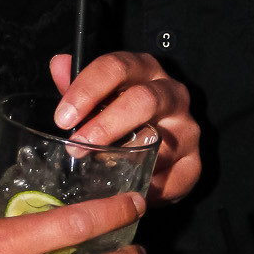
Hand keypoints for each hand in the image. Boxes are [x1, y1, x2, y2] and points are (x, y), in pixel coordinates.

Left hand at [48, 50, 200, 202]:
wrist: (158, 146)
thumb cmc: (121, 114)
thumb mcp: (99, 96)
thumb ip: (79, 83)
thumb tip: (59, 65)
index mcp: (144, 70)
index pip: (118, 67)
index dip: (87, 89)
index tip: (63, 117)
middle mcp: (171, 94)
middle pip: (144, 100)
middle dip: (106, 125)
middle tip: (76, 147)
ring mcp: (187, 129)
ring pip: (161, 141)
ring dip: (125, 159)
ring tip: (97, 170)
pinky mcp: (194, 163)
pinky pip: (174, 177)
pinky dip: (148, 186)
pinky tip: (127, 189)